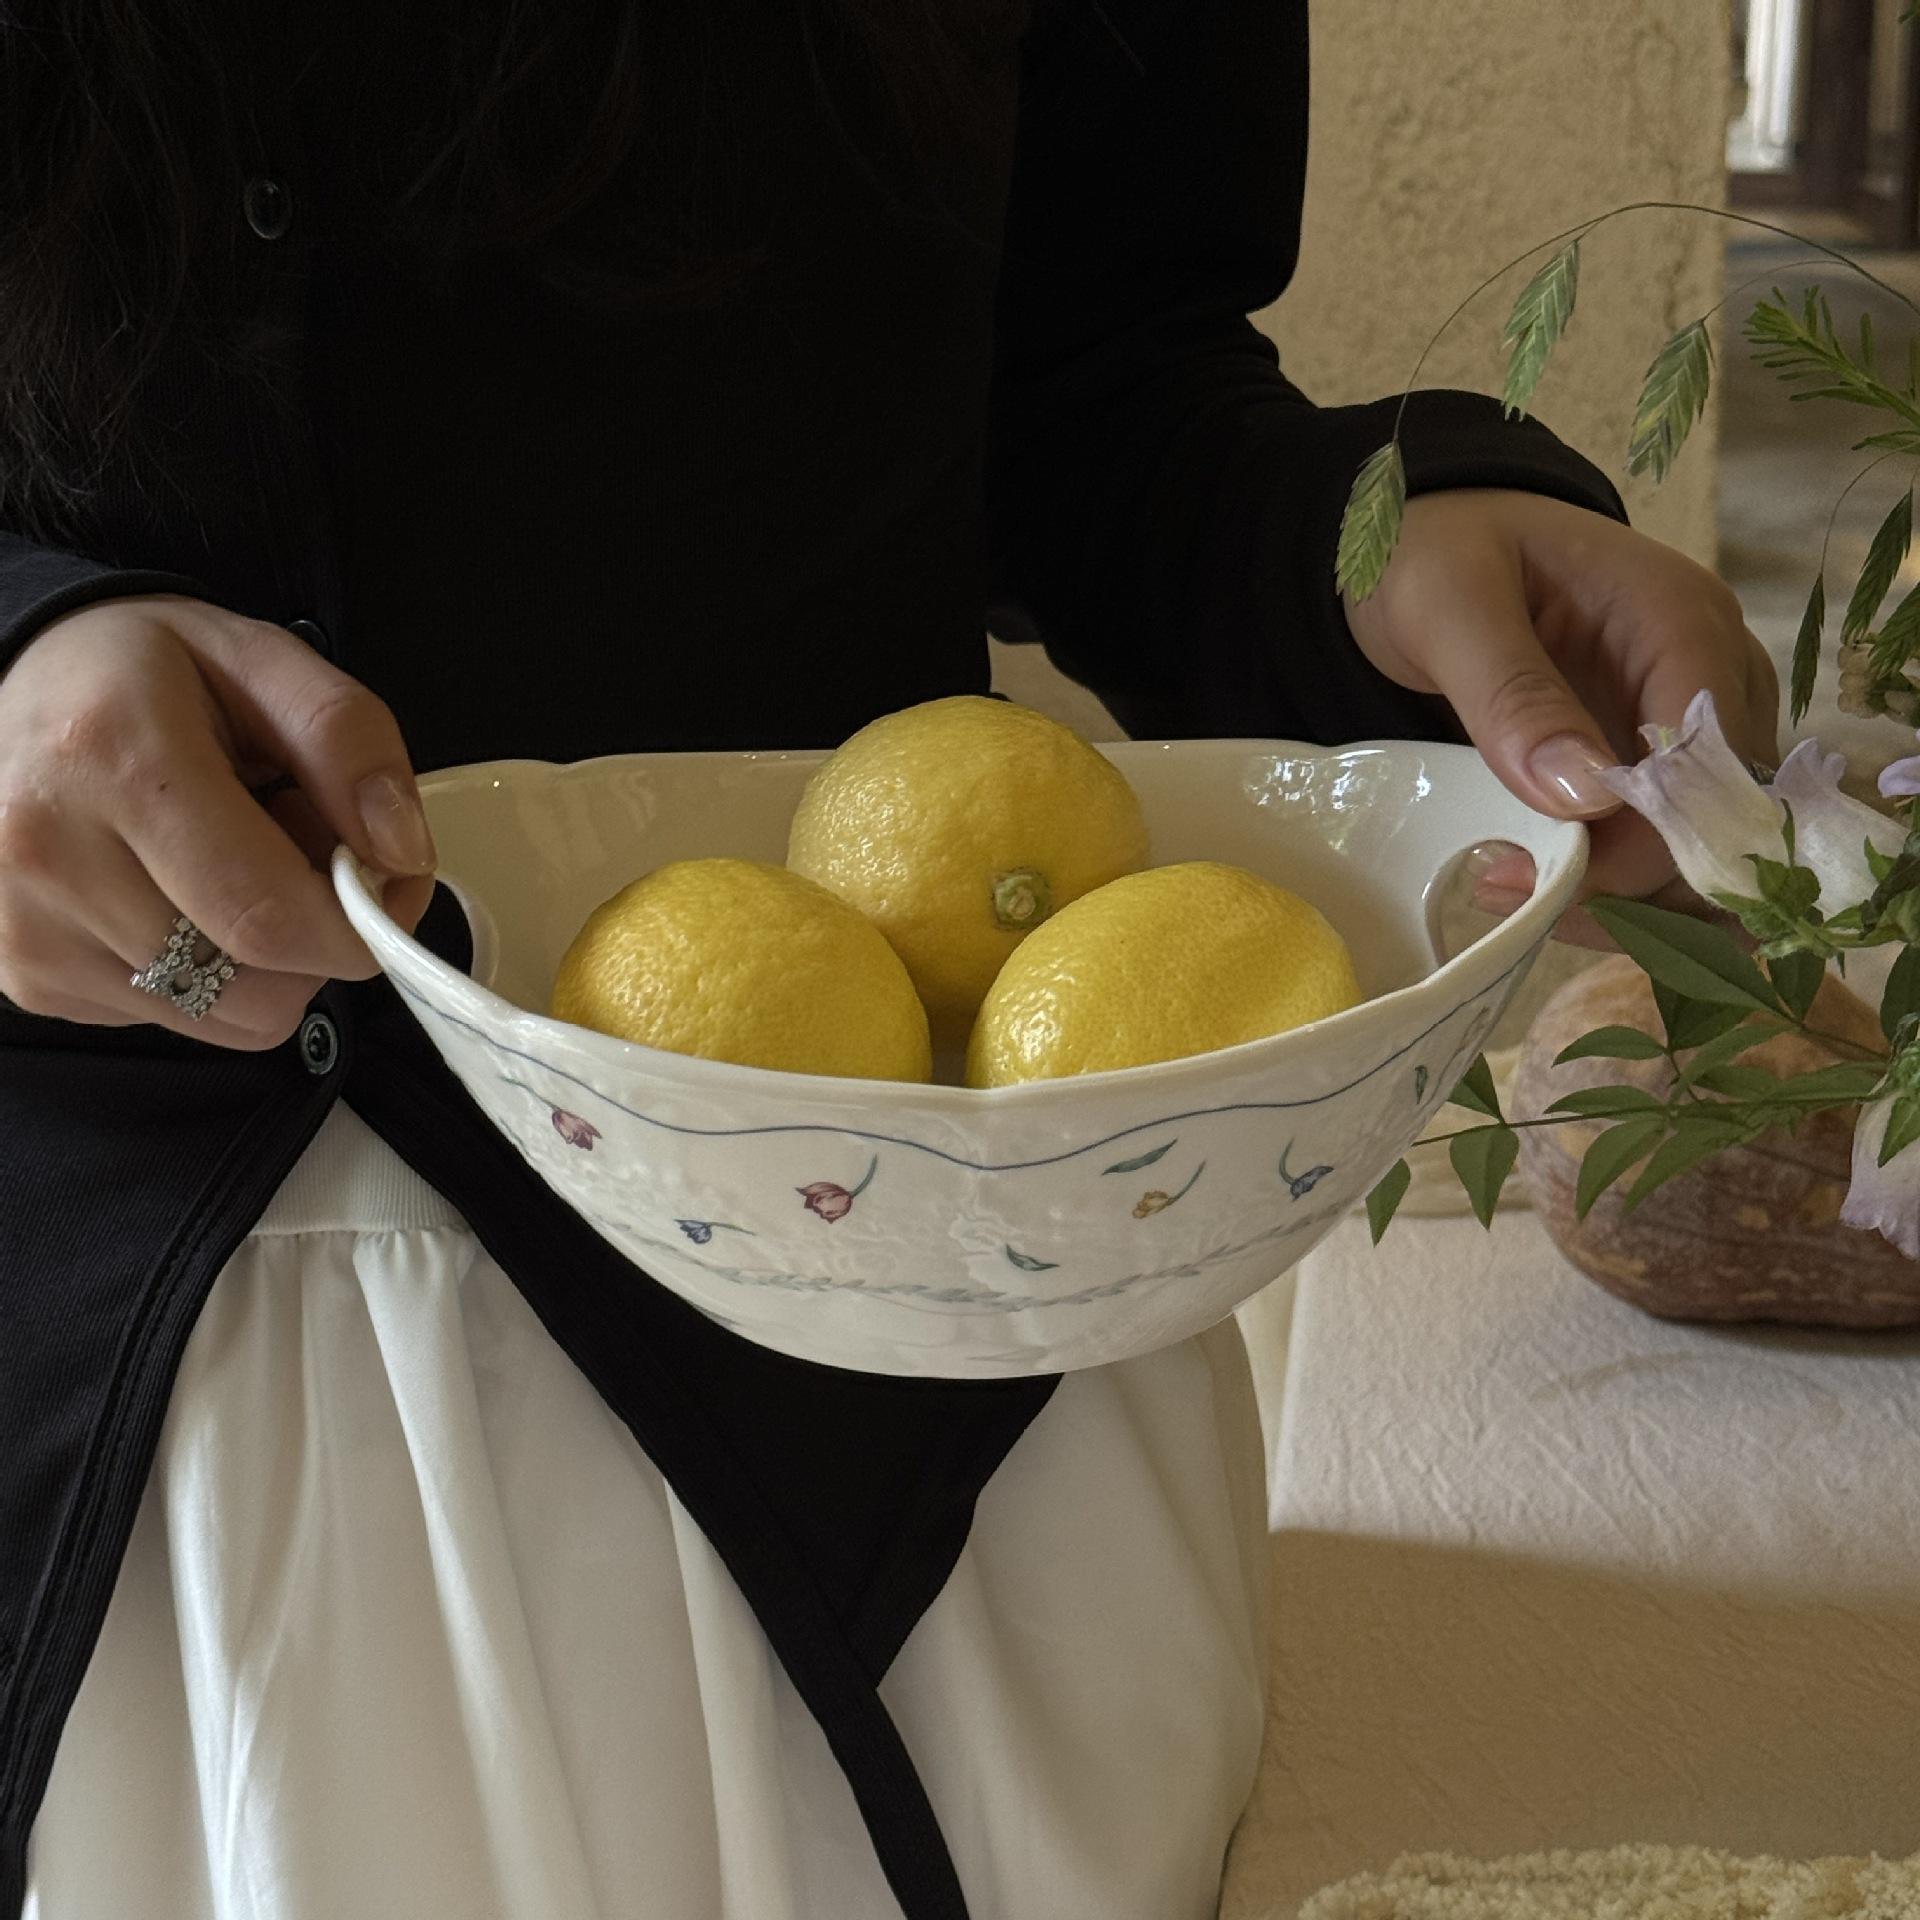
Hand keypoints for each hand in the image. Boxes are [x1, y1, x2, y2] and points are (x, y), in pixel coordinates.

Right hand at [0, 593, 434, 1047]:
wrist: (16, 685)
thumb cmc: (144, 672)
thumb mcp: (264, 661)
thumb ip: (349, 743)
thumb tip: (403, 855)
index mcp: (118, 763)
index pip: (270, 919)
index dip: (359, 928)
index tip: (385, 884)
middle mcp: (52, 857)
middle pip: (255, 988)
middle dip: (317, 939)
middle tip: (299, 853)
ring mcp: (26, 931)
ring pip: (224, 1016)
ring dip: (264, 959)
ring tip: (231, 866)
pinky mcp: (27, 979)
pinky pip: (176, 1019)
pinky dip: (208, 973)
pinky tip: (180, 893)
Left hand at [1342, 489, 1778, 939]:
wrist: (1429, 540)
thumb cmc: (1440, 552)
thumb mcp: (1452, 608)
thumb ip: (1514, 696)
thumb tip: (1586, 798)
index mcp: (1681, 620)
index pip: (1711, 760)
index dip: (1648, 841)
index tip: (1552, 882)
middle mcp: (1717, 674)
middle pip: (1729, 818)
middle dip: (1638, 882)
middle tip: (1521, 898)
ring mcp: (1698, 720)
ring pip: (1710, 845)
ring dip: (1630, 896)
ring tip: (1516, 890)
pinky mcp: (1662, 759)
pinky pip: (1672, 843)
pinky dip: (1620, 883)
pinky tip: (1537, 880)